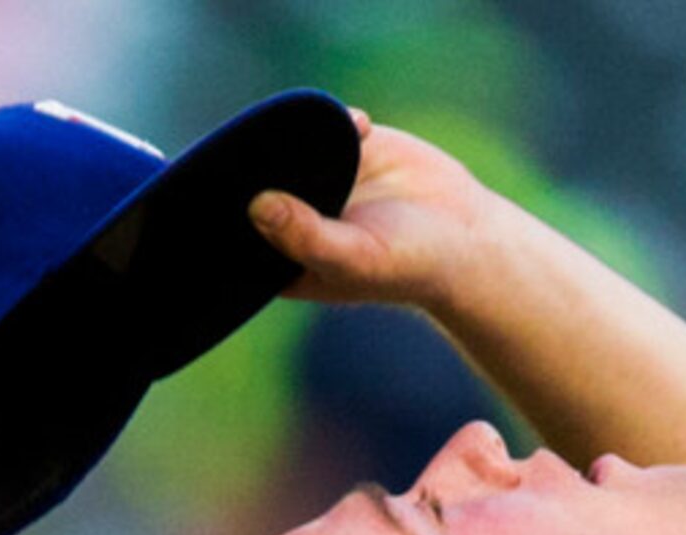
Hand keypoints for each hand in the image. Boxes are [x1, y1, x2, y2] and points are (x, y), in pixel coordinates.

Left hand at [248, 113, 500, 312]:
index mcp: (280, 256)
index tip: (235, 188)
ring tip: (337, 144)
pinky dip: (333, 118)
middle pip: (250, 178)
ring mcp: (314, 176)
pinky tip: (365, 130)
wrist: (465, 236)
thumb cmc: (408, 264)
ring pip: (281, 143)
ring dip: (293, 133)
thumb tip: (257, 204)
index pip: (232, 228)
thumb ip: (305, 236)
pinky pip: (318, 119)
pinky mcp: (343, 144)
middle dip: (254, 161)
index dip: (220, 208)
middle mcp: (289, 214)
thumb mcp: (356, 259)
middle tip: (289, 158)